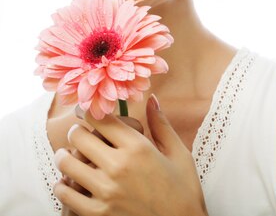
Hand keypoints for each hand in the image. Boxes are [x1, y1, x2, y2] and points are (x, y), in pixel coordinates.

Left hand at [53, 96, 207, 215]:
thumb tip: (152, 99)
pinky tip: (71, 182)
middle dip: (77, 131)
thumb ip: (161, 124)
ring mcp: (105, 191)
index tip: (88, 111)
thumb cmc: (184, 190)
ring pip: (67, 163)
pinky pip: (65, 193)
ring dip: (66, 156)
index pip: (102, 119)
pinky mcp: (97, 213)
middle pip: (79, 136)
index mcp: (139, 147)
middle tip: (80, 133)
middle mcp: (119, 166)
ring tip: (70, 156)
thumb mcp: (179, 153)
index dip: (90, 111)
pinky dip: (63, 185)